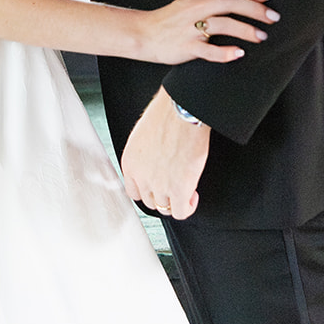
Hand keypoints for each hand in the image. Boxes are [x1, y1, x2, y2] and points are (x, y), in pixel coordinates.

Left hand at [122, 88, 210, 220]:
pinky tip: (192, 195)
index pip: (133, 191)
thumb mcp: (143, 135)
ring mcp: (159, 185)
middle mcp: (141, 176)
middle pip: (149, 201)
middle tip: (174, 186)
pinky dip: (187, 207)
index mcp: (130, 162)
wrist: (182, 111)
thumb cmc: (166, 114)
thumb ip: (145, 154)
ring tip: (185, 189)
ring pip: (164, 208)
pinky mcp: (179, 189)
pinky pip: (180, 212)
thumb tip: (154, 161)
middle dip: (162, 195)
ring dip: (175, 201)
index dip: (148, 190)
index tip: (157, 186)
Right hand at [137, 0, 277, 66]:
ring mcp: (191, 28)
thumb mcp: (191, 1)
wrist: (144, 34)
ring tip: (262, 36)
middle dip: (256, 9)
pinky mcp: (187, 47)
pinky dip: (226, 53)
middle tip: (273, 18)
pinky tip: (239, 54)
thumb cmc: (172, 18)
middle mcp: (196, 7)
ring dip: (246, 30)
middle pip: (231, 3)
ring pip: (224, 24)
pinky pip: (209, 51)